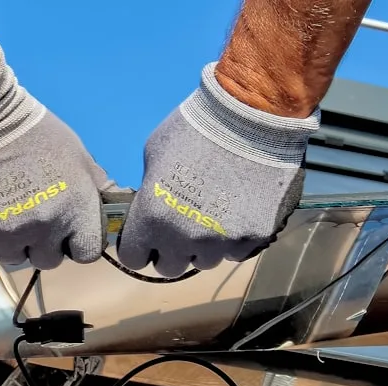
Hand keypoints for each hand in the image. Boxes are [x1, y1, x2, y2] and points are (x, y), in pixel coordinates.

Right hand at [0, 41, 114, 270]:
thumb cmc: (35, 133)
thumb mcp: (78, 155)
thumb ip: (97, 187)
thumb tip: (115, 205)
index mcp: (76, 210)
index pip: (87, 253)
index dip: (78, 244)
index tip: (67, 232)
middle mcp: (46, 228)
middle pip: (50, 260)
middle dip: (44, 245)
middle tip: (32, 219)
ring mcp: (10, 234)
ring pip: (16, 259)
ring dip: (14, 245)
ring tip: (7, 216)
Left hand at [116, 62, 318, 276]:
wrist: (251, 115)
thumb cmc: (195, 126)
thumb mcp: (155, 154)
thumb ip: (151, 190)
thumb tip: (153, 204)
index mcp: (153, 219)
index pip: (134, 258)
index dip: (140, 246)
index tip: (147, 237)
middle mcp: (185, 239)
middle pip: (170, 267)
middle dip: (170, 251)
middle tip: (180, 228)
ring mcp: (222, 242)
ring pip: (205, 261)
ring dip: (203, 246)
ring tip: (213, 218)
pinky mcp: (254, 238)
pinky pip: (237, 252)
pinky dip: (234, 239)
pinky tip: (237, 214)